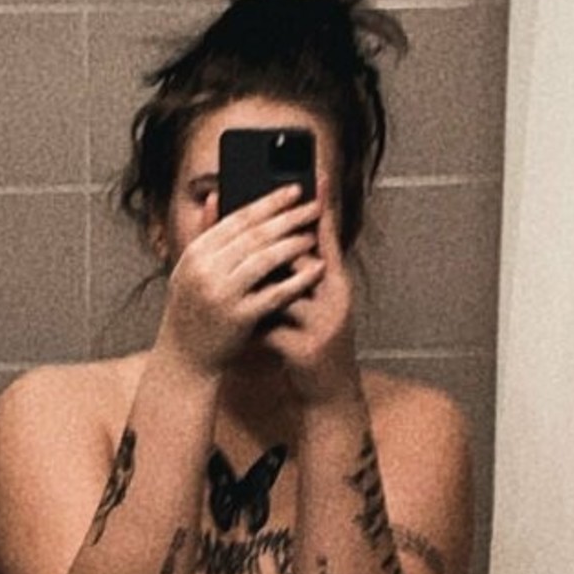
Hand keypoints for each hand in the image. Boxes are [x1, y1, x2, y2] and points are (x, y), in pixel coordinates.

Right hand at [157, 184, 322, 377]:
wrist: (184, 358)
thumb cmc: (193, 310)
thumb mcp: (190, 269)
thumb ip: (205, 234)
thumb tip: (216, 195)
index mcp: (195, 252)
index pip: (238, 218)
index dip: (269, 201)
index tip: (294, 189)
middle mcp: (205, 270)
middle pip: (255, 235)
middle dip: (289, 218)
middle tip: (314, 207)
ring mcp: (221, 294)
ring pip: (265, 259)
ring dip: (294, 244)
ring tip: (314, 236)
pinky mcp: (238, 318)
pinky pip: (275, 293)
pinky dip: (298, 279)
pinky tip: (317, 270)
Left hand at [259, 173, 359, 403]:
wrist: (329, 396)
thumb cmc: (314, 345)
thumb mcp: (313, 307)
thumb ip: (301, 275)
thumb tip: (282, 238)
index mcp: (338, 286)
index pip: (329, 238)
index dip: (321, 208)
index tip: (314, 177)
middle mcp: (336, 301)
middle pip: (303, 259)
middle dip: (274, 248)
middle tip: (247, 228)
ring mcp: (322, 325)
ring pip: (282, 292)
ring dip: (256, 290)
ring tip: (235, 285)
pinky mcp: (305, 349)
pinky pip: (268, 326)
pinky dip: (250, 323)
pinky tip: (236, 327)